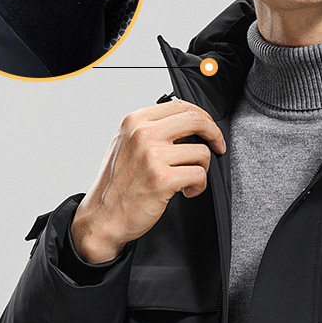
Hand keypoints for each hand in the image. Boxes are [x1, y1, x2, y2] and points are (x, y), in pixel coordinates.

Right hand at [70, 99, 226, 262]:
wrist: (103, 217)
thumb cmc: (117, 184)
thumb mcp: (125, 144)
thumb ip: (151, 129)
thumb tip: (186, 123)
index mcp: (134, 121)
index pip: (180, 105)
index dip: (202, 116)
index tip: (209, 128)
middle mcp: (142, 134)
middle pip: (196, 120)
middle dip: (214, 134)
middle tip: (218, 146)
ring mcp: (152, 156)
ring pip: (201, 151)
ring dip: (202, 168)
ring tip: (189, 179)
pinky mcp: (163, 179)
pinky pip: (199, 175)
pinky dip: (198, 186)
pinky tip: (186, 191)